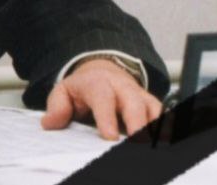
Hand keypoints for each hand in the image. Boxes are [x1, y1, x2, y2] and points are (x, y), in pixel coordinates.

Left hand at [41, 58, 162, 139]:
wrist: (103, 71)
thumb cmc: (85, 86)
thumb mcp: (64, 91)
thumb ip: (57, 106)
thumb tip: (50, 123)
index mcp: (98, 83)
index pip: (103, 98)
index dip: (107, 117)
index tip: (110, 136)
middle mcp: (123, 88)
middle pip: (134, 103)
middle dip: (138, 123)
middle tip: (138, 142)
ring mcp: (140, 96)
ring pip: (153, 109)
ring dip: (156, 127)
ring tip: (156, 145)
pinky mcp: (152, 105)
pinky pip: (164, 116)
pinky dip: (166, 128)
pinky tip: (166, 141)